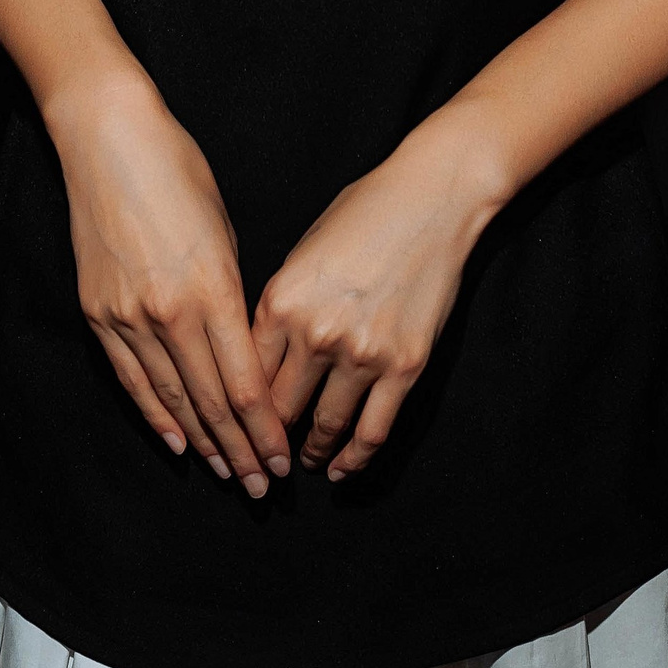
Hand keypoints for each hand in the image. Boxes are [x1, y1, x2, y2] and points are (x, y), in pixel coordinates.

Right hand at [47, 68, 290, 495]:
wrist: (108, 141)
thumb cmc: (179, 172)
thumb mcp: (225, 231)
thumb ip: (234, 294)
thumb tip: (243, 344)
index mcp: (212, 289)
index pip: (244, 383)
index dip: (265, 430)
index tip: (283, 459)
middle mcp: (169, 312)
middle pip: (211, 401)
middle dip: (240, 448)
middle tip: (261, 486)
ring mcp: (128, 315)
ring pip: (172, 398)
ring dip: (202, 441)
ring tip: (225, 473)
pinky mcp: (98, 312)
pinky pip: (131, 378)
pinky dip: (155, 414)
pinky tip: (175, 442)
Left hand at [251, 113, 505, 481]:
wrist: (431, 198)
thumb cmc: (364, 212)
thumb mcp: (302, 252)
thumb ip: (280, 305)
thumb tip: (262, 355)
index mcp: (280, 301)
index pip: (246, 375)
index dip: (238, 409)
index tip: (235, 428)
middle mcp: (315, 333)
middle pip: (279, 409)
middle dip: (268, 439)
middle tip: (262, 457)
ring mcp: (362, 353)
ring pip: (325, 425)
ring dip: (311, 453)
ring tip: (305, 463)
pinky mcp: (404, 366)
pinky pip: (373, 430)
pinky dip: (355, 458)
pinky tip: (342, 469)